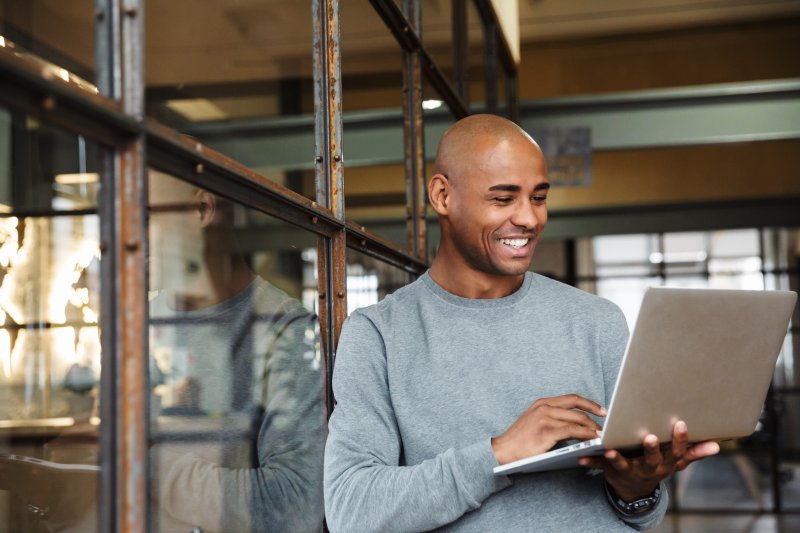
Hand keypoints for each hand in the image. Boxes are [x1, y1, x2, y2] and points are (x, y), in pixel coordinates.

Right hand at [492, 394, 605, 464]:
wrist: (504, 450)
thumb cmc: (520, 439)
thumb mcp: (535, 421)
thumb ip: (552, 418)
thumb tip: (573, 423)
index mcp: (542, 403)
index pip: (572, 398)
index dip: (589, 403)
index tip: (602, 410)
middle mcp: (544, 407)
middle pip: (577, 408)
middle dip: (595, 417)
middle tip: (605, 426)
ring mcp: (545, 418)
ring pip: (577, 419)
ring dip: (592, 428)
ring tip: (601, 435)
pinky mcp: (546, 431)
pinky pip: (572, 431)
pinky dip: (585, 434)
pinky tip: (592, 439)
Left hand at [578, 420, 719, 500]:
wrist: (635, 488)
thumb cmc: (657, 465)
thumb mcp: (676, 461)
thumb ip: (694, 452)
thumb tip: (717, 445)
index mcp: (665, 463)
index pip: (676, 452)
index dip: (679, 439)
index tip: (680, 423)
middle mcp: (649, 469)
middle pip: (652, 460)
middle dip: (652, 449)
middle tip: (650, 437)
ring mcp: (630, 471)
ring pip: (624, 465)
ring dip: (617, 459)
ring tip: (609, 450)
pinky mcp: (611, 471)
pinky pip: (599, 468)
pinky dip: (590, 463)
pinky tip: (580, 458)